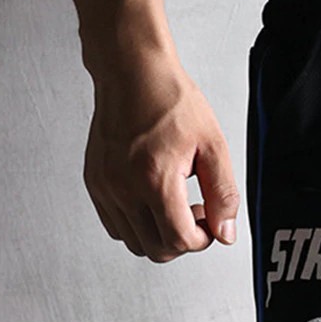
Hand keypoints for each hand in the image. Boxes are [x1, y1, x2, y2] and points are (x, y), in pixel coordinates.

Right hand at [84, 49, 239, 261]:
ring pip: (134, 242)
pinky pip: (115, 226)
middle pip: (155, 250)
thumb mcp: (213, 146)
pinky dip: (138, 225)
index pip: (178, 240)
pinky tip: (154, 202)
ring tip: (175, 205)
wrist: (132, 71)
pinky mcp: (95, 182)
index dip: (201, 240)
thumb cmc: (170, 100)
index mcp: (153, 178)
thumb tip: (225, 233)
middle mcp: (122, 186)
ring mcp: (104, 186)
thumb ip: (223, 194)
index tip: (211, 223)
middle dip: (182, 241)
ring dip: (159, 235)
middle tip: (196, 215)